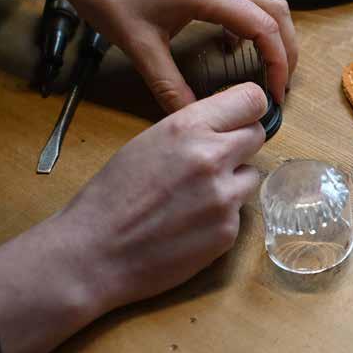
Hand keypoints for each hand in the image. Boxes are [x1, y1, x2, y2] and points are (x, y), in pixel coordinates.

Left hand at [0, 0, 297, 112]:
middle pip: (277, 9)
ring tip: (270, 64)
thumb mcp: (138, 47)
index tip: (276, 92)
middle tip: (283, 81)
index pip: (265, 27)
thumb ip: (168, 85)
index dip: (278, 62)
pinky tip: (235, 44)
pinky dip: (253, 20)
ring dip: (275, 31)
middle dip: (287, 47)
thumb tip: (193, 116)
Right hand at [61, 82, 266, 307]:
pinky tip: (189, 224)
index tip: (244, 118)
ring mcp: (224, 197)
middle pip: (258, 136)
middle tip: (216, 160)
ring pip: (251, 176)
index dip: (249, 109)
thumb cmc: (112, 197)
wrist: (94, 253)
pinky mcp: (228, 230)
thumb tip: (227, 124)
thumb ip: (193, 130)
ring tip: (194, 197)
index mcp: (188, 128)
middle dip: (241, 145)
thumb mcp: (148, 142)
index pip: (251, 100)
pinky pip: (239, 213)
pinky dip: (221, 216)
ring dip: (232, 182)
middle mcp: (212, 157)